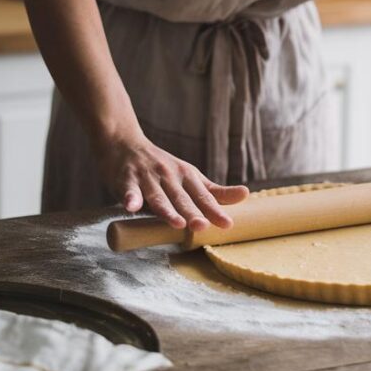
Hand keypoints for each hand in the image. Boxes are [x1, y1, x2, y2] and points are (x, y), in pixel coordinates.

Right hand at [95, 130, 248, 230]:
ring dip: (167, 210)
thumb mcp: (190, 176)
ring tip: (177, 223)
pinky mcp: (126, 179)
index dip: (214, 210)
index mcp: (187, 177)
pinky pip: (129, 191)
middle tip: (202, 226)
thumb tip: (246, 194)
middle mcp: (170, 176)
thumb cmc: (162, 167)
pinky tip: (131, 207)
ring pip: (158, 197)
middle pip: (182, 199)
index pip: (203, 196)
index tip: (227, 224)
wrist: (125, 143)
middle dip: (193, 213)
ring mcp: (148, 177)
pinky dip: (130, 198)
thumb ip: (215, 191)